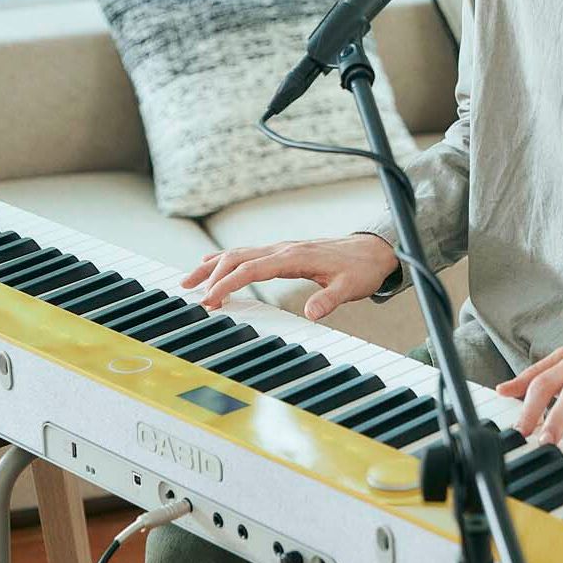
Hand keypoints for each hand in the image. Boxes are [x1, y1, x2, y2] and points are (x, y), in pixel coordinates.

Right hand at [182, 233, 398, 319]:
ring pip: (239, 253)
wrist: (373, 250)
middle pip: (237, 257)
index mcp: (294, 256)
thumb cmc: (361, 268)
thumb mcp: (350, 287)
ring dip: (214, 266)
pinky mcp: (284, 253)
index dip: (227, 284)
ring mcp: (282, 249)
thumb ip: (329, 299)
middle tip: (193, 297)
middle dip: (212, 275)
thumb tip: (311, 312)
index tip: (210, 301)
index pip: (251, 269)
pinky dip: (227, 261)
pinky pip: (249, 254)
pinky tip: (214, 266)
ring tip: (189, 282)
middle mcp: (284, 249)